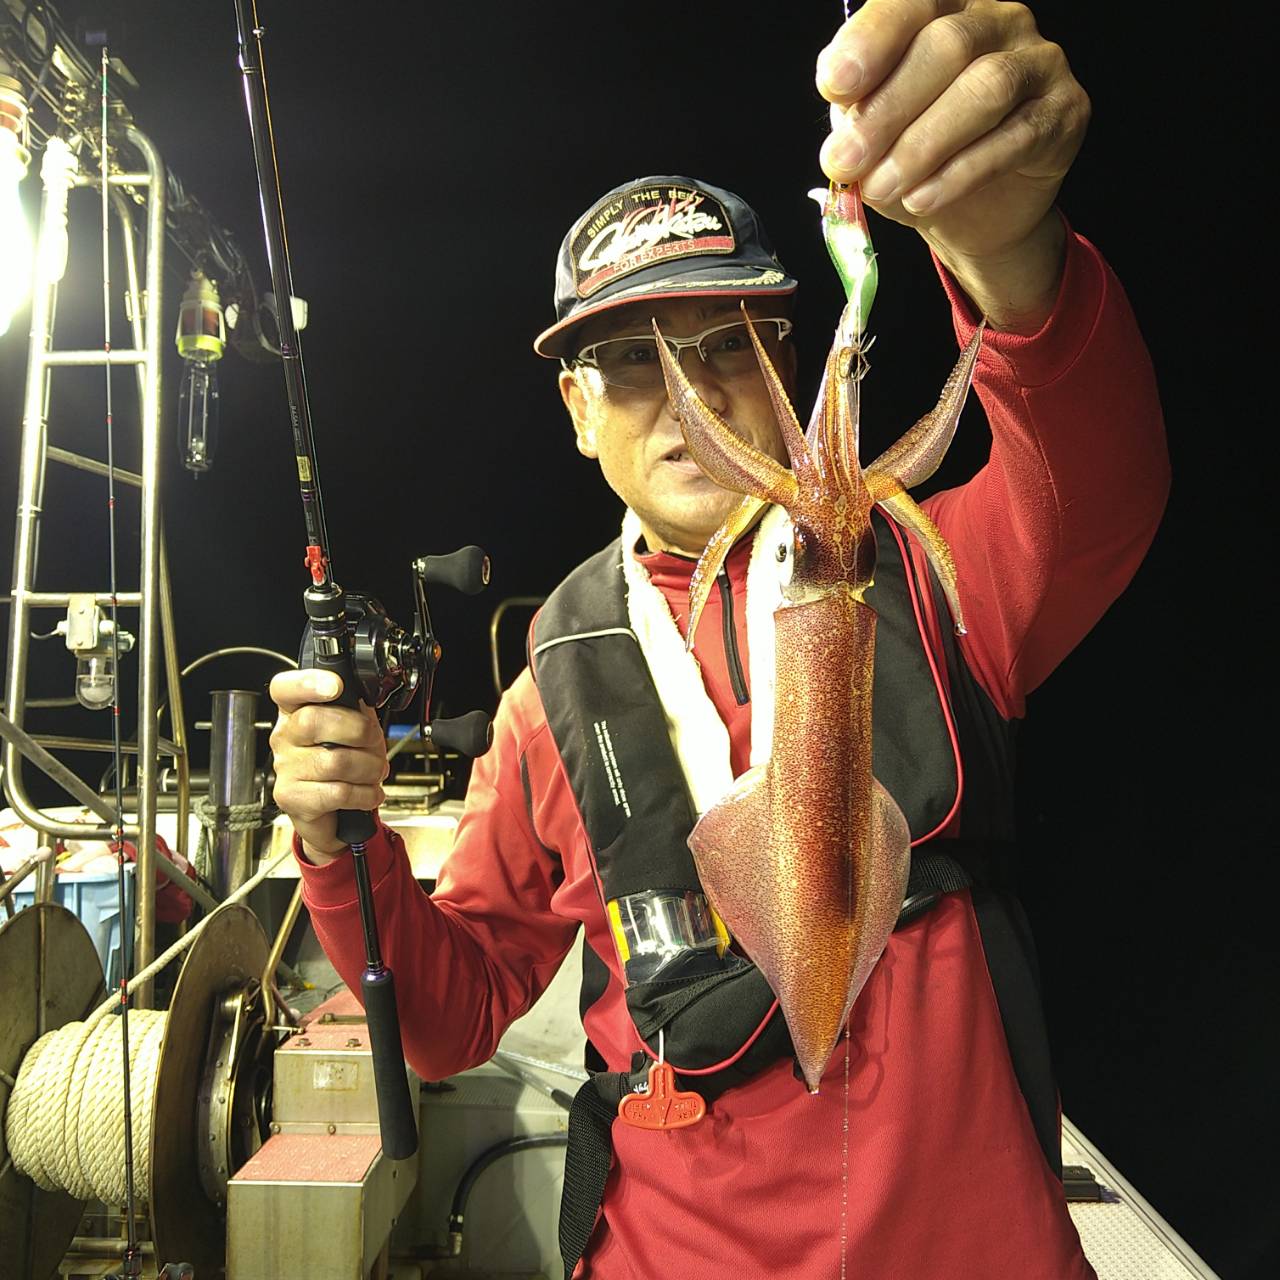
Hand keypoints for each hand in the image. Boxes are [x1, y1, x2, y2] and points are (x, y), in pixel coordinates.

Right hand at [268, 669, 388, 864]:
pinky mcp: (292, 798)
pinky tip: (369, 792)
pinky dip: (364, 794)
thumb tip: (366, 698)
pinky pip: (337, 792)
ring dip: (368, 768)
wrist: (334, 813)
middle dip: (359, 731)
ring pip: (333, 761)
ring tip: (374, 771)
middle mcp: (285, 737)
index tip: (335, 686)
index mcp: (296, 711)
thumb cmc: (344, 762)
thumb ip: (355, 708)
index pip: (285, 688)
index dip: (307, 683)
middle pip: (314, 722)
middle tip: (373, 742)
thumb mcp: (352, 726)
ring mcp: (285, 768)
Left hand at [816, 0, 1089, 327]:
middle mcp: (998, 20)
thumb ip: (859, 118)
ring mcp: (1039, 61)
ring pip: (985, 87)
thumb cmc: (922, 161)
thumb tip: (844, 127)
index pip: (910, 3)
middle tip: (845, 160)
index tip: (834, 86)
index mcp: (945, 8)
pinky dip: (961, 173)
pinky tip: (922, 199)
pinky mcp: (1065, 111)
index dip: (871, 41)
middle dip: (888, 108)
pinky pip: (1016, 137)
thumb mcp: (877, 137)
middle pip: (948, 44)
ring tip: (881, 188)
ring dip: (923, 145)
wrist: (977, 216)